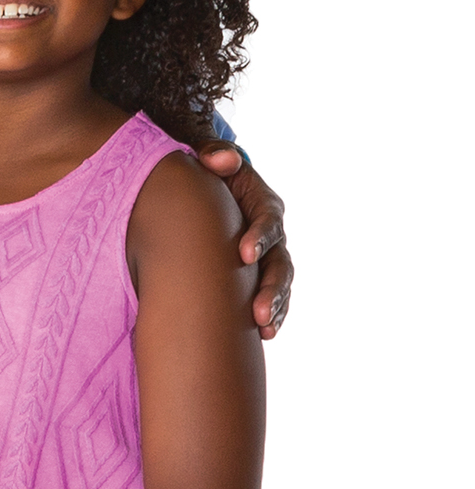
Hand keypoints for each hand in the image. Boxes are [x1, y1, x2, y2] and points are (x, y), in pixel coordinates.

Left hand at [193, 141, 291, 335]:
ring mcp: (269, 256)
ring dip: (274, 306)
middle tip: (256, 310)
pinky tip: (265, 334)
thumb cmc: (209, 174)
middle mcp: (272, 234)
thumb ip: (215, 155)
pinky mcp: (258, 274)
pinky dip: (272, 313)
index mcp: (263, 205)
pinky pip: (272, 296)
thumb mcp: (212, 158)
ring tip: (264, 327)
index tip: (244, 254)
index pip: (268, 221)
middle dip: (271, 287)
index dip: (259, 236)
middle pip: (280, 262)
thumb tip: (219, 159)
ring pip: (280, 283)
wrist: (208, 190)